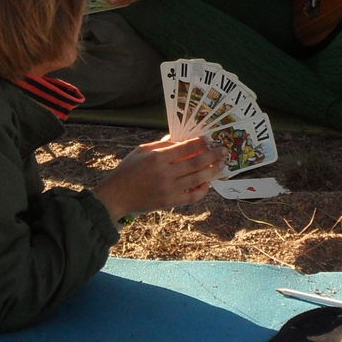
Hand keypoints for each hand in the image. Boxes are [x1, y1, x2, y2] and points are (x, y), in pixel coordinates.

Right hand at [93, 134, 220, 220]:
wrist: (117, 195)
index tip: (209, 139)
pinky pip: (193, 196)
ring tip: (221, 165)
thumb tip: (181, 139)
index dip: (200, 142)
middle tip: (224, 150)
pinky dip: (203, 189)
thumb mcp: (141, 150)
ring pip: (198, 178)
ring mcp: (169, 189)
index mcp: (157, 157)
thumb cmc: (128, 170)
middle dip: (213, 155)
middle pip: (196, 163)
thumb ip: (162, 144)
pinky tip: (208, 182)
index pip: (186, 147)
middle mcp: (165, 173)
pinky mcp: (170, 202)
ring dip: (213, 171)